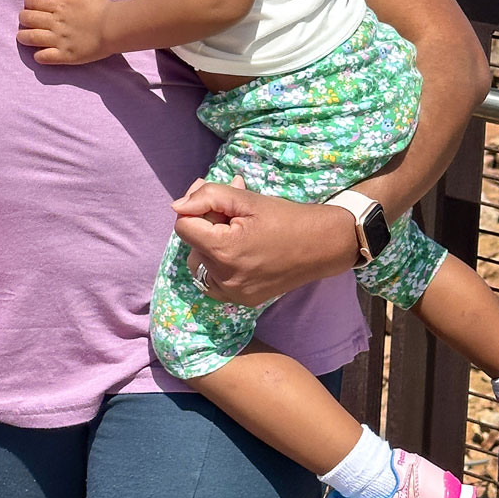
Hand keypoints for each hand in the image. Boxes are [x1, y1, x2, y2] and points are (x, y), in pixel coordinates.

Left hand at [17, 0, 113, 64]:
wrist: (115, 27)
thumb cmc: (102, 8)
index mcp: (59, 4)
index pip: (32, 1)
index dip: (29, 3)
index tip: (32, 6)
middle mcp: (55, 21)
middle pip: (27, 18)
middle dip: (23, 18)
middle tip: (26, 21)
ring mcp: (59, 39)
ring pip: (30, 38)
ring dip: (23, 37)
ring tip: (23, 37)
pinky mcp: (65, 55)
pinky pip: (43, 57)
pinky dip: (38, 56)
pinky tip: (39, 54)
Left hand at [173, 176, 357, 304]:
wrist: (322, 245)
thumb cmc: (285, 217)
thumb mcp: (246, 198)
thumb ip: (208, 197)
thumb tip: (177, 207)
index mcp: (223, 251)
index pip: (183, 226)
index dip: (196, 209)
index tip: (218, 202)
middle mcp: (224, 278)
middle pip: (193, 244)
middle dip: (206, 224)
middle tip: (233, 211)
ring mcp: (233, 293)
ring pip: (200, 263)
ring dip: (210, 244)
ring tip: (236, 230)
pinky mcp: (242, 300)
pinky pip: (213, 280)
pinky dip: (217, 264)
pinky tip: (238, 250)